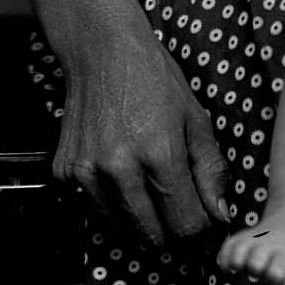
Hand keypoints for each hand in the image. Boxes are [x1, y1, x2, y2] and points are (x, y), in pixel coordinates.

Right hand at [53, 6, 231, 246]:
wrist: (100, 49)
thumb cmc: (152, 77)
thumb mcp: (195, 116)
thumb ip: (210, 170)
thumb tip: (220, 215)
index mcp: (159, 153)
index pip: (184, 225)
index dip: (200, 229)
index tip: (203, 221)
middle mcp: (119, 169)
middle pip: (153, 236)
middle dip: (172, 229)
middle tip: (179, 205)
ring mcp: (87, 173)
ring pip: (123, 228)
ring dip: (141, 218)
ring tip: (148, 180)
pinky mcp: (65, 174)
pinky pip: (95, 210)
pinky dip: (112, 203)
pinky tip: (121, 172)